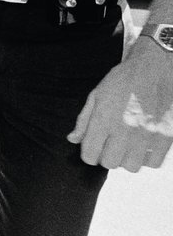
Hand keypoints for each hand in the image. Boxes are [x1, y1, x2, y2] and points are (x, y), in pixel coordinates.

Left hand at [68, 40, 172, 170]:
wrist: (155, 68)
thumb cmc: (123, 80)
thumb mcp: (97, 95)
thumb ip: (84, 120)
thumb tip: (72, 140)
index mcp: (104, 118)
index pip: (90, 154)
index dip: (88, 154)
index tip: (92, 149)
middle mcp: (125, 129)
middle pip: (110, 163)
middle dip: (106, 157)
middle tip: (109, 145)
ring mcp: (148, 135)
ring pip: (131, 166)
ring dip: (126, 159)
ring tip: (127, 145)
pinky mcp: (167, 137)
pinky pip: (153, 163)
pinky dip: (146, 158)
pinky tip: (142, 146)